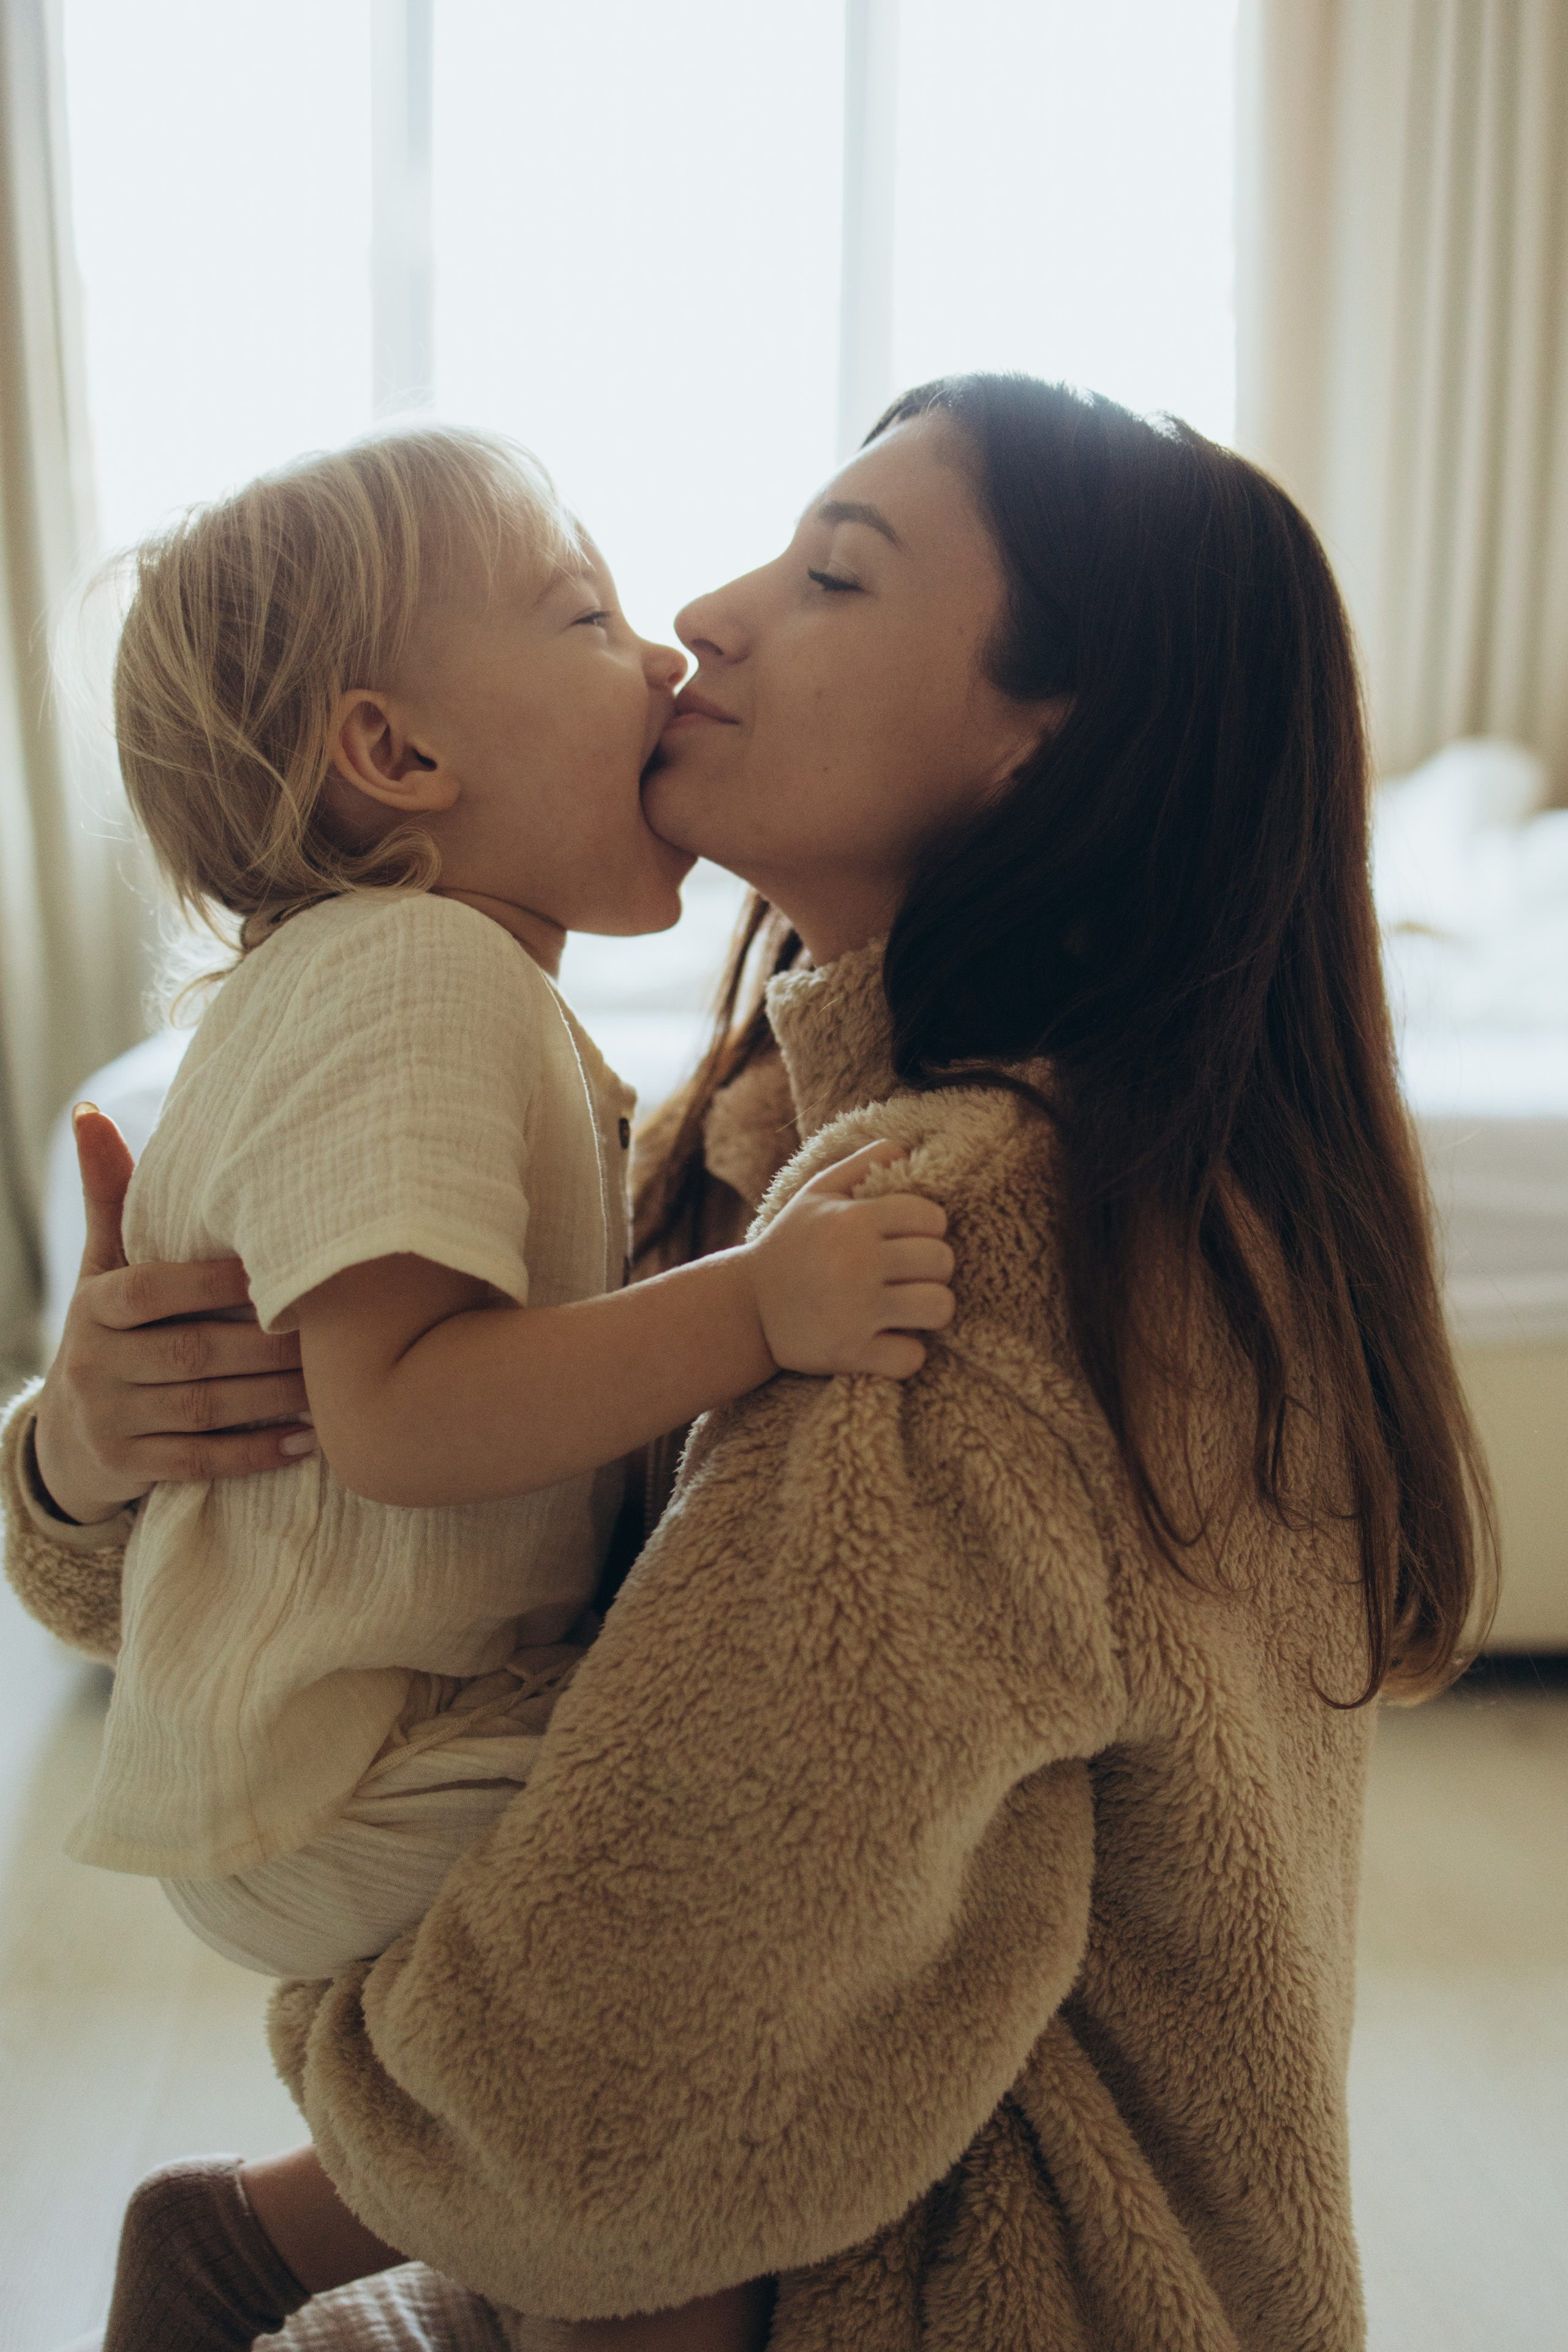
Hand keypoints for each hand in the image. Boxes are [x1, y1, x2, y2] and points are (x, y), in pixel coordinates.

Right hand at [30, 1105, 314, 1524]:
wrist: (65, 1437)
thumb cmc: (108, 1331)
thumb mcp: (101, 1268)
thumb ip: (109, 1196)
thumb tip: (90, 1112)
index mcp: (94, 1307)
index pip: (151, 1291)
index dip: (212, 1282)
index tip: (275, 1269)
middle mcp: (94, 1364)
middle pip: (192, 1353)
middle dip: (265, 1346)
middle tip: (331, 1332)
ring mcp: (110, 1422)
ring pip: (203, 1409)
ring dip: (273, 1398)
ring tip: (333, 1384)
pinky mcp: (130, 1468)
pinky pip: (200, 1463)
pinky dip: (256, 1453)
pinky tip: (308, 1442)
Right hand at [747, 1139, 954, 1379]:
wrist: (744, 1307)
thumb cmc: (790, 1245)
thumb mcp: (816, 1193)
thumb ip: (861, 1163)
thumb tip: (906, 1149)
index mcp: (853, 1220)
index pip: (932, 1218)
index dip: (928, 1230)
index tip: (907, 1242)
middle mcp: (857, 1262)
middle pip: (942, 1261)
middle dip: (932, 1269)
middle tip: (907, 1276)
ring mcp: (855, 1311)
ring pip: (939, 1307)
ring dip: (928, 1309)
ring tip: (906, 1308)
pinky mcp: (850, 1353)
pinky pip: (912, 1358)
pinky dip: (904, 1354)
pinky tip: (885, 1342)